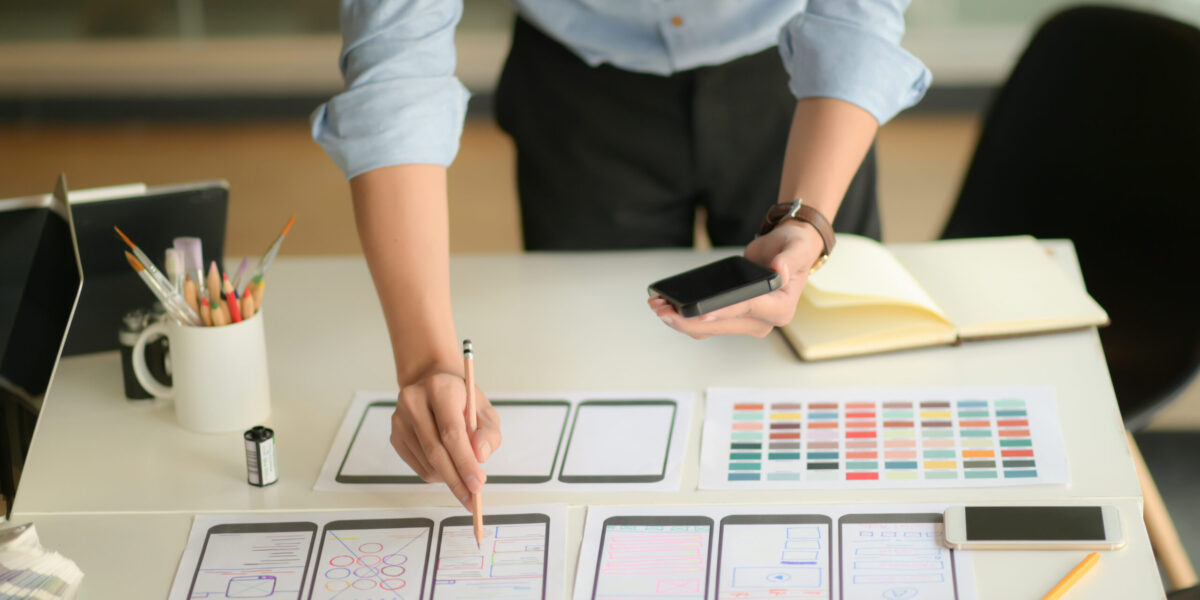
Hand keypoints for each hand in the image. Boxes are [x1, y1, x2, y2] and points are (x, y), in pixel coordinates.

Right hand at [390, 371, 501, 509]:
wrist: (434, 384)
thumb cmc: (462, 400)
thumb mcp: (484, 410)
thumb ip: (488, 433)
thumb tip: (480, 457)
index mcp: (440, 389)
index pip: (451, 433)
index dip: (465, 462)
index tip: (477, 484)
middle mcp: (414, 401)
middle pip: (435, 451)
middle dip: (456, 479)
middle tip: (471, 497)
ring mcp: (400, 419)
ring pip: (426, 462)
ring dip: (448, 477)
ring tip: (463, 474)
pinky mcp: (394, 435)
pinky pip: (417, 466)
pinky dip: (436, 473)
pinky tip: (447, 466)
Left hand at [649, 221, 824, 338]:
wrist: (785, 252)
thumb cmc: (792, 248)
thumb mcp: (796, 248)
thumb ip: (789, 259)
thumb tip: (778, 271)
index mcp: (781, 308)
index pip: (748, 309)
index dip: (723, 311)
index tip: (699, 313)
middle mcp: (764, 321)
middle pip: (721, 324)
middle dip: (690, 319)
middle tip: (661, 308)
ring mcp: (747, 322)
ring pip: (709, 329)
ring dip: (683, 321)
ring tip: (657, 306)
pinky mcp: (732, 319)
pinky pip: (706, 324)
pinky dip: (687, 317)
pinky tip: (667, 306)